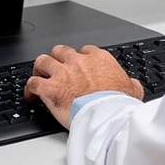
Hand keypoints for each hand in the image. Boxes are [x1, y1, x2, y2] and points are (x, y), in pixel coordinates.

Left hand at [23, 44, 143, 128]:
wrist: (107, 114)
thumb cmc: (118, 103)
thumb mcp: (132, 89)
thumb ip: (131, 83)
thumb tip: (134, 85)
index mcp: (98, 58)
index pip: (84, 50)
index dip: (79, 58)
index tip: (78, 67)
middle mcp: (78, 61)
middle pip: (60, 51)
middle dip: (57, 59)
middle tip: (56, 69)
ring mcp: (62, 73)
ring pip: (42, 61)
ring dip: (40, 69)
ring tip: (39, 76)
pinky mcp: (50, 88)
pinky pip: (33, 83)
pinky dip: (30, 89)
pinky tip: (31, 95)